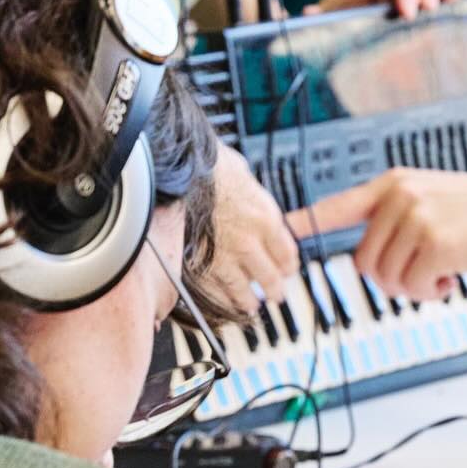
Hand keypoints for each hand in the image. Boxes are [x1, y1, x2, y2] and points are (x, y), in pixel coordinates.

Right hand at [206, 141, 298, 313]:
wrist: (179, 168)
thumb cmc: (208, 162)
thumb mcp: (242, 173)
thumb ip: (249, 195)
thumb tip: (248, 192)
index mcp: (266, 218)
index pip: (286, 253)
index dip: (288, 264)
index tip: (287, 270)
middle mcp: (249, 242)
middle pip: (269, 276)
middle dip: (273, 288)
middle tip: (276, 295)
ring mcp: (224, 256)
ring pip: (242, 289)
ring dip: (248, 300)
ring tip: (251, 305)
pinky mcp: (199, 264)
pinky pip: (215, 290)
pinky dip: (221, 299)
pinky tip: (225, 303)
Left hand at [284, 167, 466, 299]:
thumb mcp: (433, 199)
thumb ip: (399, 219)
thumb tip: (371, 259)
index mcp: (394, 184)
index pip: (339, 205)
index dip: (308, 221)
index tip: (282, 230)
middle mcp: (398, 197)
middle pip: (363, 261)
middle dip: (391, 280)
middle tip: (422, 277)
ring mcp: (415, 217)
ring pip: (386, 278)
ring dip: (413, 288)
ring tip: (442, 273)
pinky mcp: (433, 242)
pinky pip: (413, 286)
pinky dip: (431, 292)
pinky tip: (452, 277)